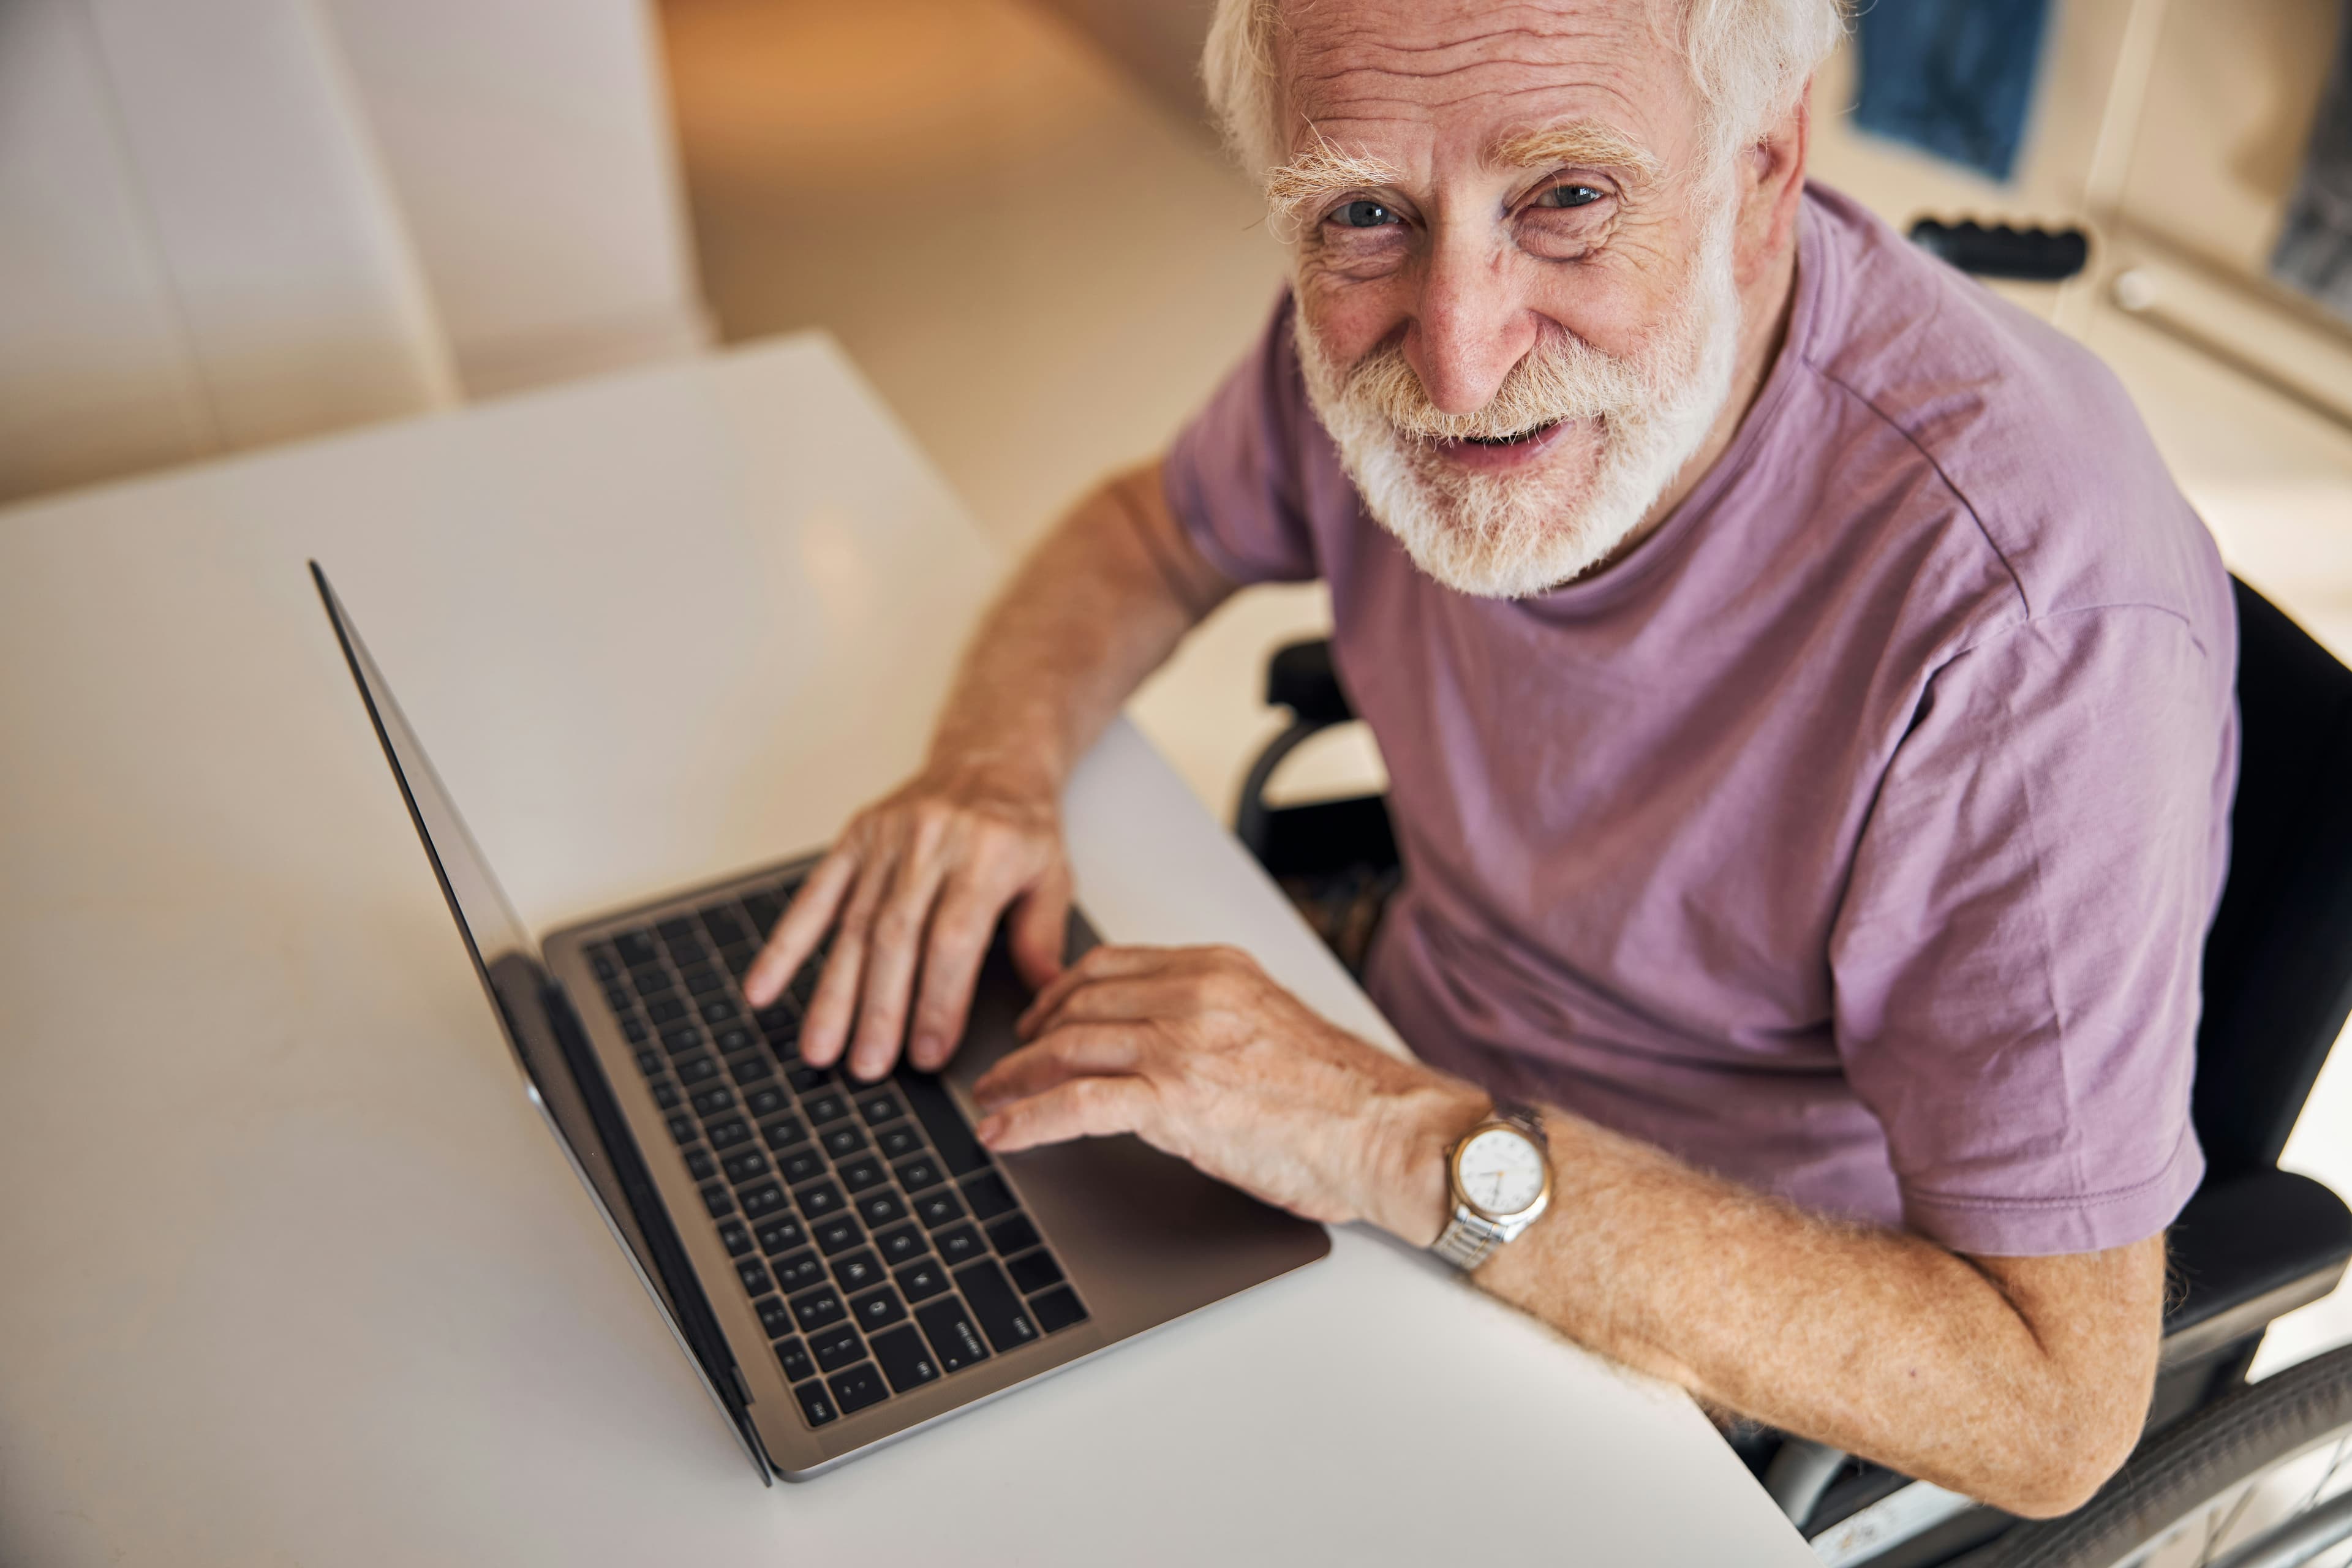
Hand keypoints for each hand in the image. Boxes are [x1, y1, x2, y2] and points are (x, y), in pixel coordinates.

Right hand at [743, 759, 1070, 1080]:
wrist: (990, 757)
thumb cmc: (1021, 827)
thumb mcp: (1053, 876)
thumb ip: (1042, 940)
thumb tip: (1042, 1009)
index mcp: (987, 852)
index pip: (953, 938)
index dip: (937, 999)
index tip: (927, 1054)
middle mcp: (931, 842)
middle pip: (895, 935)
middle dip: (879, 1007)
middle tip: (868, 1067)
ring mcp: (887, 839)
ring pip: (852, 923)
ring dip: (833, 992)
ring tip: (821, 1049)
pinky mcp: (855, 838)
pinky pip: (814, 894)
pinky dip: (785, 944)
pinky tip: (762, 988)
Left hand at [972, 944, 1488, 1242]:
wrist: (1387, 1130)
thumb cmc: (1344, 1096)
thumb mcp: (1272, 1025)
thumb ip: (1216, 1018)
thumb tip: (1168, 1043)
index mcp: (1218, 970)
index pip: (1112, 965)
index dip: (1060, 994)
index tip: (1039, 1018)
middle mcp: (1194, 995)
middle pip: (1078, 1005)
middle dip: (1028, 1038)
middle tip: (1003, 1066)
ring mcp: (1181, 1044)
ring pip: (1068, 1048)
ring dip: (1016, 1078)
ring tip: (991, 1101)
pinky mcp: (1174, 1100)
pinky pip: (1077, 1103)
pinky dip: (1028, 1118)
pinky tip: (1003, 1133)